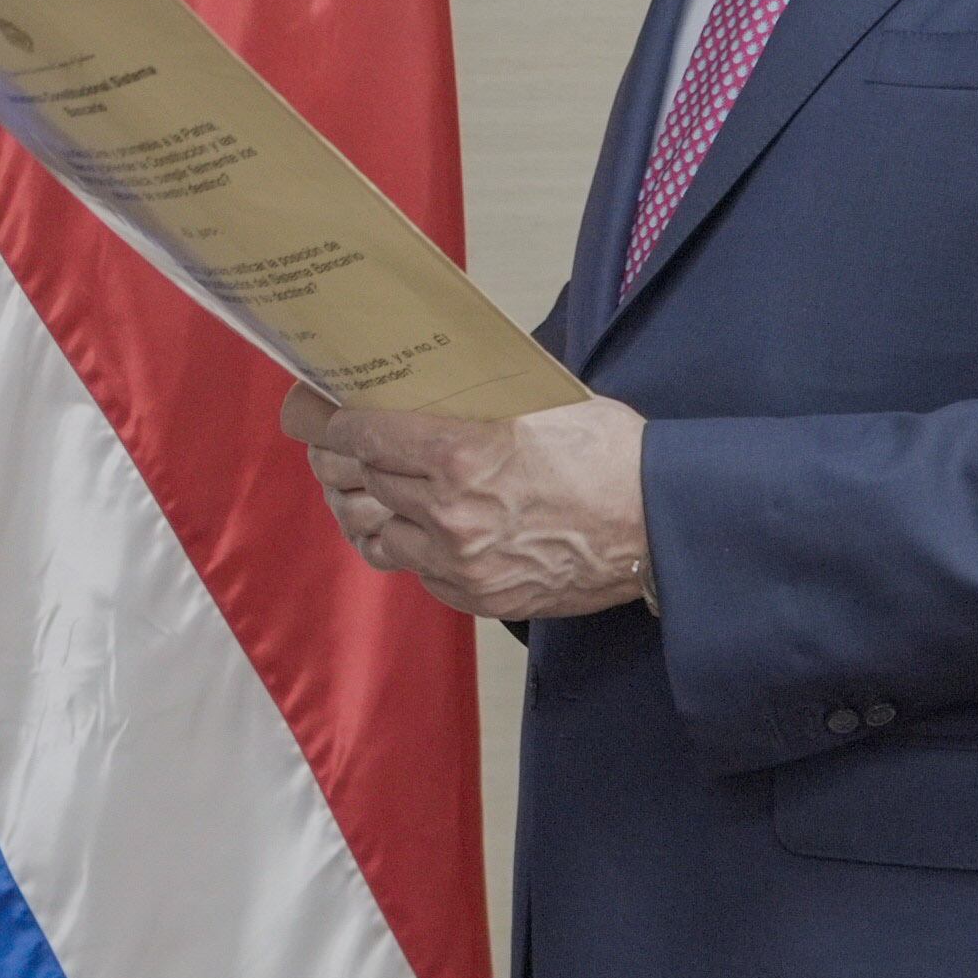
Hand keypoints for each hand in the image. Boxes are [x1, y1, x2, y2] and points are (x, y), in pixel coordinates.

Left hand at [282, 384, 655, 622]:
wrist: (662, 526)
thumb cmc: (610, 454)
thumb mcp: (539, 402)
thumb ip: (472, 399)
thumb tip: (421, 381)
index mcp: (461, 454)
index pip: (359, 434)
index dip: (326, 419)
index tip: (314, 408)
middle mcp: (449, 514)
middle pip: (355, 481)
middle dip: (333, 457)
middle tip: (327, 442)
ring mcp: (461, 563)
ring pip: (374, 532)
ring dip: (360, 505)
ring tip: (357, 485)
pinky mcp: (477, 596)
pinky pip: (414, 568)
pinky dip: (403, 542)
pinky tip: (408, 523)